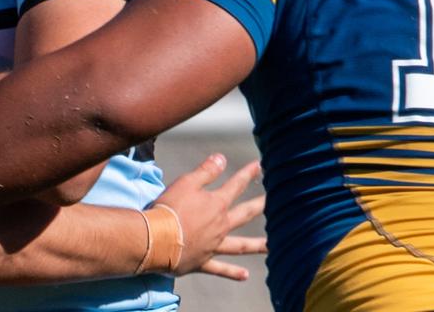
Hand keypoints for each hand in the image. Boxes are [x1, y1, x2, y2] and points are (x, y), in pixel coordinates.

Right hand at [157, 154, 264, 279]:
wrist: (156, 240)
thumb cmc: (170, 208)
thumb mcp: (186, 183)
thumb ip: (206, 171)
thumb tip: (222, 158)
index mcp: (216, 205)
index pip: (236, 185)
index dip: (248, 173)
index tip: (261, 165)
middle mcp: (220, 226)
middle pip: (245, 214)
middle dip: (261, 206)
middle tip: (277, 202)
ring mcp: (213, 246)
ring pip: (240, 246)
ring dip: (257, 245)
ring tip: (272, 247)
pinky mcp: (202, 261)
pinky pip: (220, 269)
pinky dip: (232, 272)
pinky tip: (245, 276)